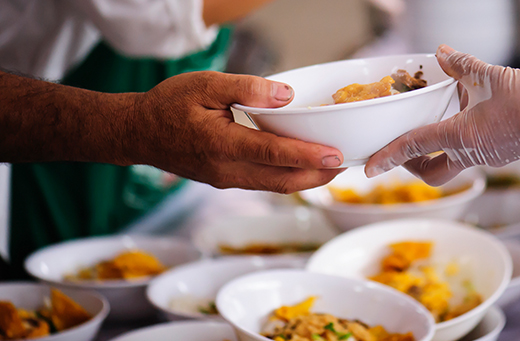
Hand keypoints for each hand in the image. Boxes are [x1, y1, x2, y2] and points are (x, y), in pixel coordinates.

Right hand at [131, 71, 344, 192]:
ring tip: (332, 168)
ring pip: (275, 186)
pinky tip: (303, 167)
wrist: (139, 133)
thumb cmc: (169, 105)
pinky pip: (264, 183)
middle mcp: (227, 169)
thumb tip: (285, 96)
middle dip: (318, 176)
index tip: (337, 156)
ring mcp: (227, 180)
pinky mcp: (227, 181)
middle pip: (282, 180)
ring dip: (306, 180)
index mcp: (221, 144)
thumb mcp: (204, 84)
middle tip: (346, 164)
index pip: (274, 153)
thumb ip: (247, 89)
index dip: (308, 156)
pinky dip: (289, 178)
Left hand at [365, 45, 519, 185]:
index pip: (413, 147)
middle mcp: (469, 154)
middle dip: (413, 166)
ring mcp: (485, 159)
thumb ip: (461, 64)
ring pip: (451, 166)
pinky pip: (470, 156)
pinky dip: (459, 144)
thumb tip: (441, 53)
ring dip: (437, 153)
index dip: (387, 157)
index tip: (368, 168)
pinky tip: (465, 121)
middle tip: (406, 149)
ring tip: (434, 127)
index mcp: (460, 135)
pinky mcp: (498, 157)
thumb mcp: (489, 75)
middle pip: (431, 174)